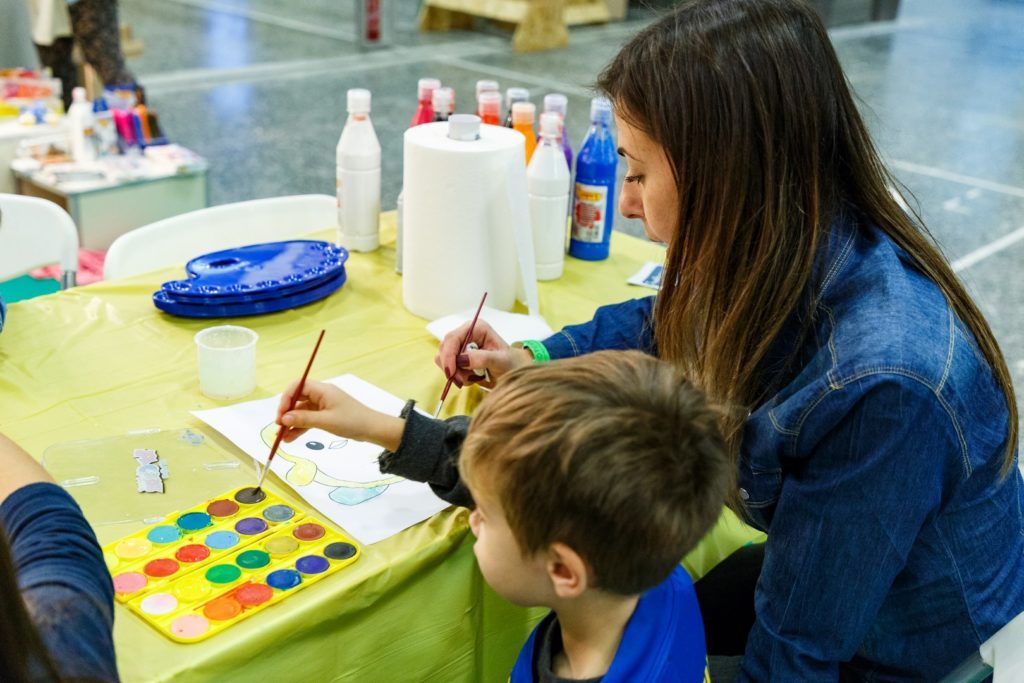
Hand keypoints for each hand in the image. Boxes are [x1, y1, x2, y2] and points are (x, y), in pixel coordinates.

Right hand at [276, 380, 403, 450]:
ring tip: (282, 437)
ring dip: (291, 423)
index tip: (280, 414)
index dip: (286, 398)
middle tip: (279, 427)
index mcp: (322, 390)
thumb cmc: (352, 421)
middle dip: (286, 412)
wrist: (372, 429)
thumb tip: (283, 418)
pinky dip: (300, 427)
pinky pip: (308, 419)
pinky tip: (290, 438)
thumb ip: (304, 419)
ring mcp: (323, 405)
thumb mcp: (326, 421)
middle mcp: (321, 395)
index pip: (297, 386)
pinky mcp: (325, 415)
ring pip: (301, 411)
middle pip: (297, 399)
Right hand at [434, 320, 532, 389]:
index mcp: (477, 328)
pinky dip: (456, 375)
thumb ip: (482, 358)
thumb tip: (462, 359)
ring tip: (472, 378)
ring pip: (443, 358)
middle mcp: (466, 333)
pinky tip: (470, 378)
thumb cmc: (511, 364)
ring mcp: (461, 345)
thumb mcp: (501, 361)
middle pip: (445, 348)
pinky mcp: (458, 357)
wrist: (512, 373)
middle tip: (461, 381)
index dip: (449, 355)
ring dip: (454, 372)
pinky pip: (448, 367)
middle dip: (451, 366)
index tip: (451, 372)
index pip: (453, 338)